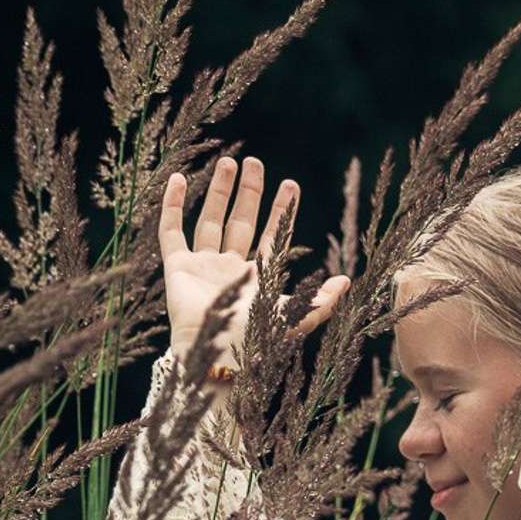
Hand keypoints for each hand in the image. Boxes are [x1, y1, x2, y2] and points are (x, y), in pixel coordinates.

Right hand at [159, 156, 349, 367]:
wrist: (217, 357)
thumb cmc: (256, 343)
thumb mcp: (295, 318)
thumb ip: (323, 300)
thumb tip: (348, 280)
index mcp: (260, 278)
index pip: (273, 236)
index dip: (282, 211)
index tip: (290, 184)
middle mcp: (231, 269)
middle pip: (241, 221)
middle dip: (249, 193)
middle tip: (255, 162)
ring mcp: (203, 267)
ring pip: (210, 220)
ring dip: (217, 191)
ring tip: (227, 162)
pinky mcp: (177, 268)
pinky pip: (172, 231)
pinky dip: (172, 205)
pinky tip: (176, 179)